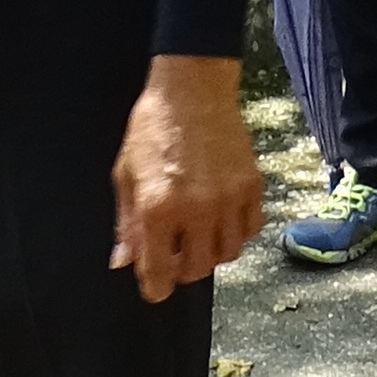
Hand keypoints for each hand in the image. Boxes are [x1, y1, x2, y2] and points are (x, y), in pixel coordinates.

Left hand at [109, 56, 264, 301]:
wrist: (192, 88)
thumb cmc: (153, 126)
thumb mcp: (126, 174)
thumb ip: (127, 223)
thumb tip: (124, 261)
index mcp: (158, 208)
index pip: (158, 271)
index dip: (155, 287)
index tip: (155, 288)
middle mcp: (197, 209)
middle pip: (197, 269)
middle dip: (182, 270)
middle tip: (175, 257)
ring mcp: (229, 198)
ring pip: (228, 253)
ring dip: (211, 253)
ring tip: (200, 236)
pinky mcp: (252, 185)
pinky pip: (251, 228)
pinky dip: (238, 232)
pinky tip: (222, 219)